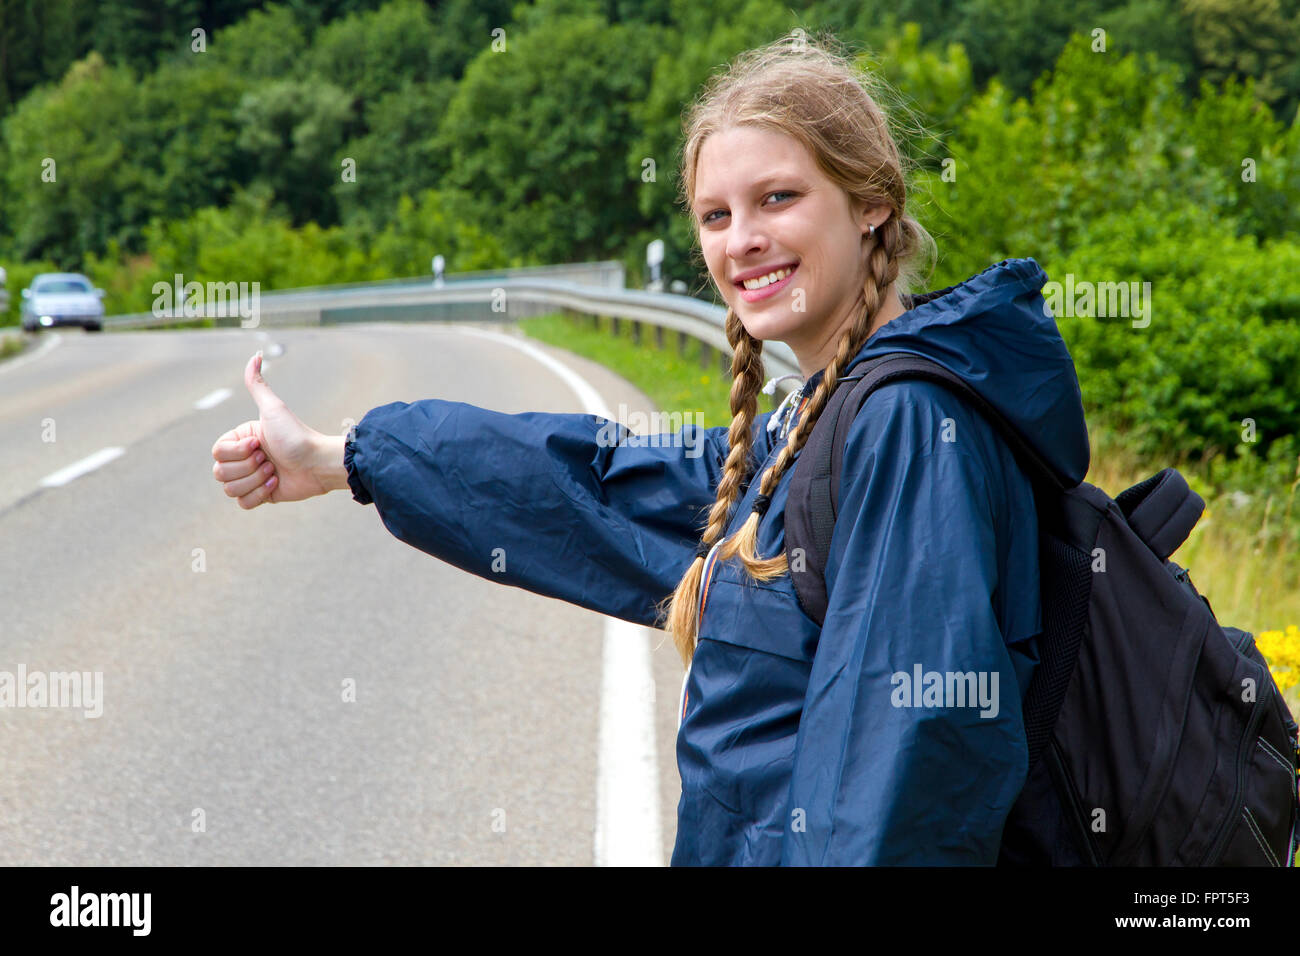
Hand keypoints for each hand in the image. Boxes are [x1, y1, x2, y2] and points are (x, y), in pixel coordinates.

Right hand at [210, 351, 330, 508]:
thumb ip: (258, 384)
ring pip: (230, 489)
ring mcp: (250, 478)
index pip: (217, 453)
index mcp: (240, 439)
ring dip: (256, 481)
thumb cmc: (297, 435)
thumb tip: (256, 354)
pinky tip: (277, 484)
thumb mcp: (273, 409)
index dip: (238, 452)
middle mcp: (243, 458)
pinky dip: (260, 495)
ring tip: (275, 471)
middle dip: (248, 468)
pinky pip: (243, 504)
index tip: (260, 444)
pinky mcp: (261, 496)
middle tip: (270, 459)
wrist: (318, 463)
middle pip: (220, 473)